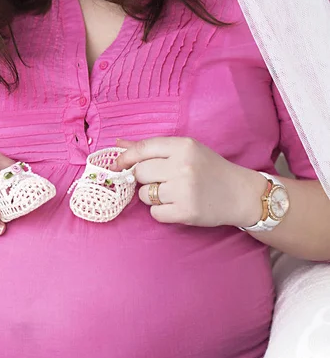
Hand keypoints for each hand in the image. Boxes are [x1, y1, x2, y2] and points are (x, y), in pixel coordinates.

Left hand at [114, 137, 265, 227]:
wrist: (240, 194)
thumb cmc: (210, 170)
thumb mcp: (186, 151)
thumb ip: (152, 148)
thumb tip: (119, 143)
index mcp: (183, 146)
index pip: (143, 149)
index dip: (125, 157)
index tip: (117, 165)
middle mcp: (183, 166)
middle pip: (140, 173)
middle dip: (143, 179)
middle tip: (160, 180)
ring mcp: (184, 190)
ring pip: (144, 195)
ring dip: (152, 196)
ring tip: (172, 193)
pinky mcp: (186, 211)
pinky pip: (155, 213)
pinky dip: (161, 212)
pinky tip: (176, 206)